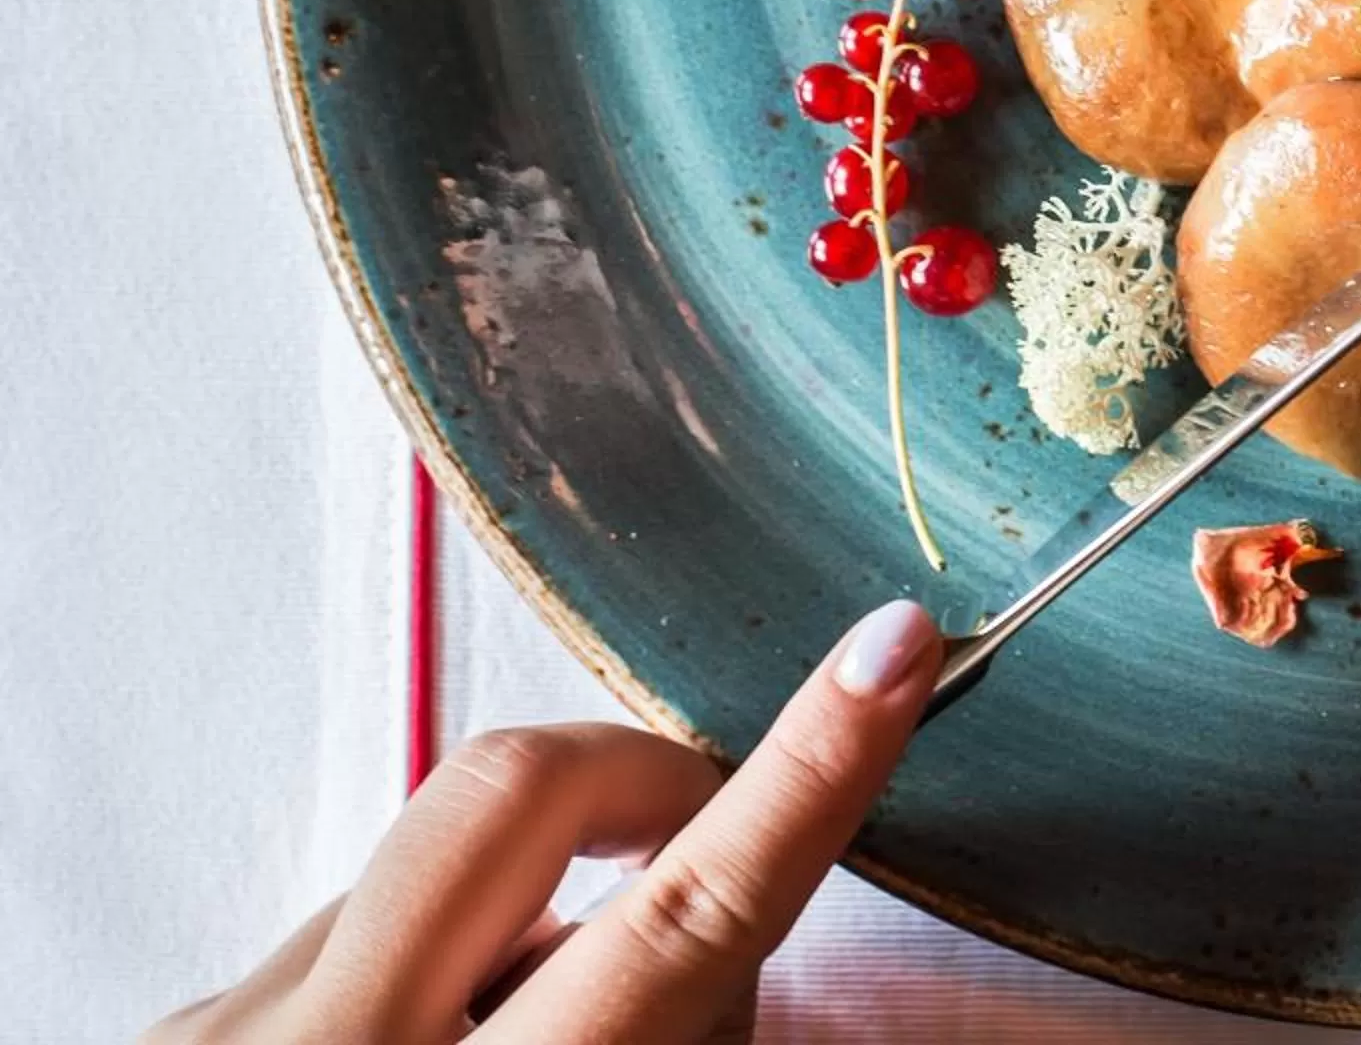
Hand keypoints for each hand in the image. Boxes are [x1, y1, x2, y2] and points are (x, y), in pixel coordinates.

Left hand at [149, 599, 943, 1043]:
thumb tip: (729, 961)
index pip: (684, 923)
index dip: (805, 776)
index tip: (893, 650)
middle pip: (522, 798)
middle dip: (654, 775)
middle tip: (716, 826)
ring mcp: (221, 1036)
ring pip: (432, 864)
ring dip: (532, 916)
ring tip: (554, 1033)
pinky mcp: (172, 1028)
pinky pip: (347, 936)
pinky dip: (434, 979)